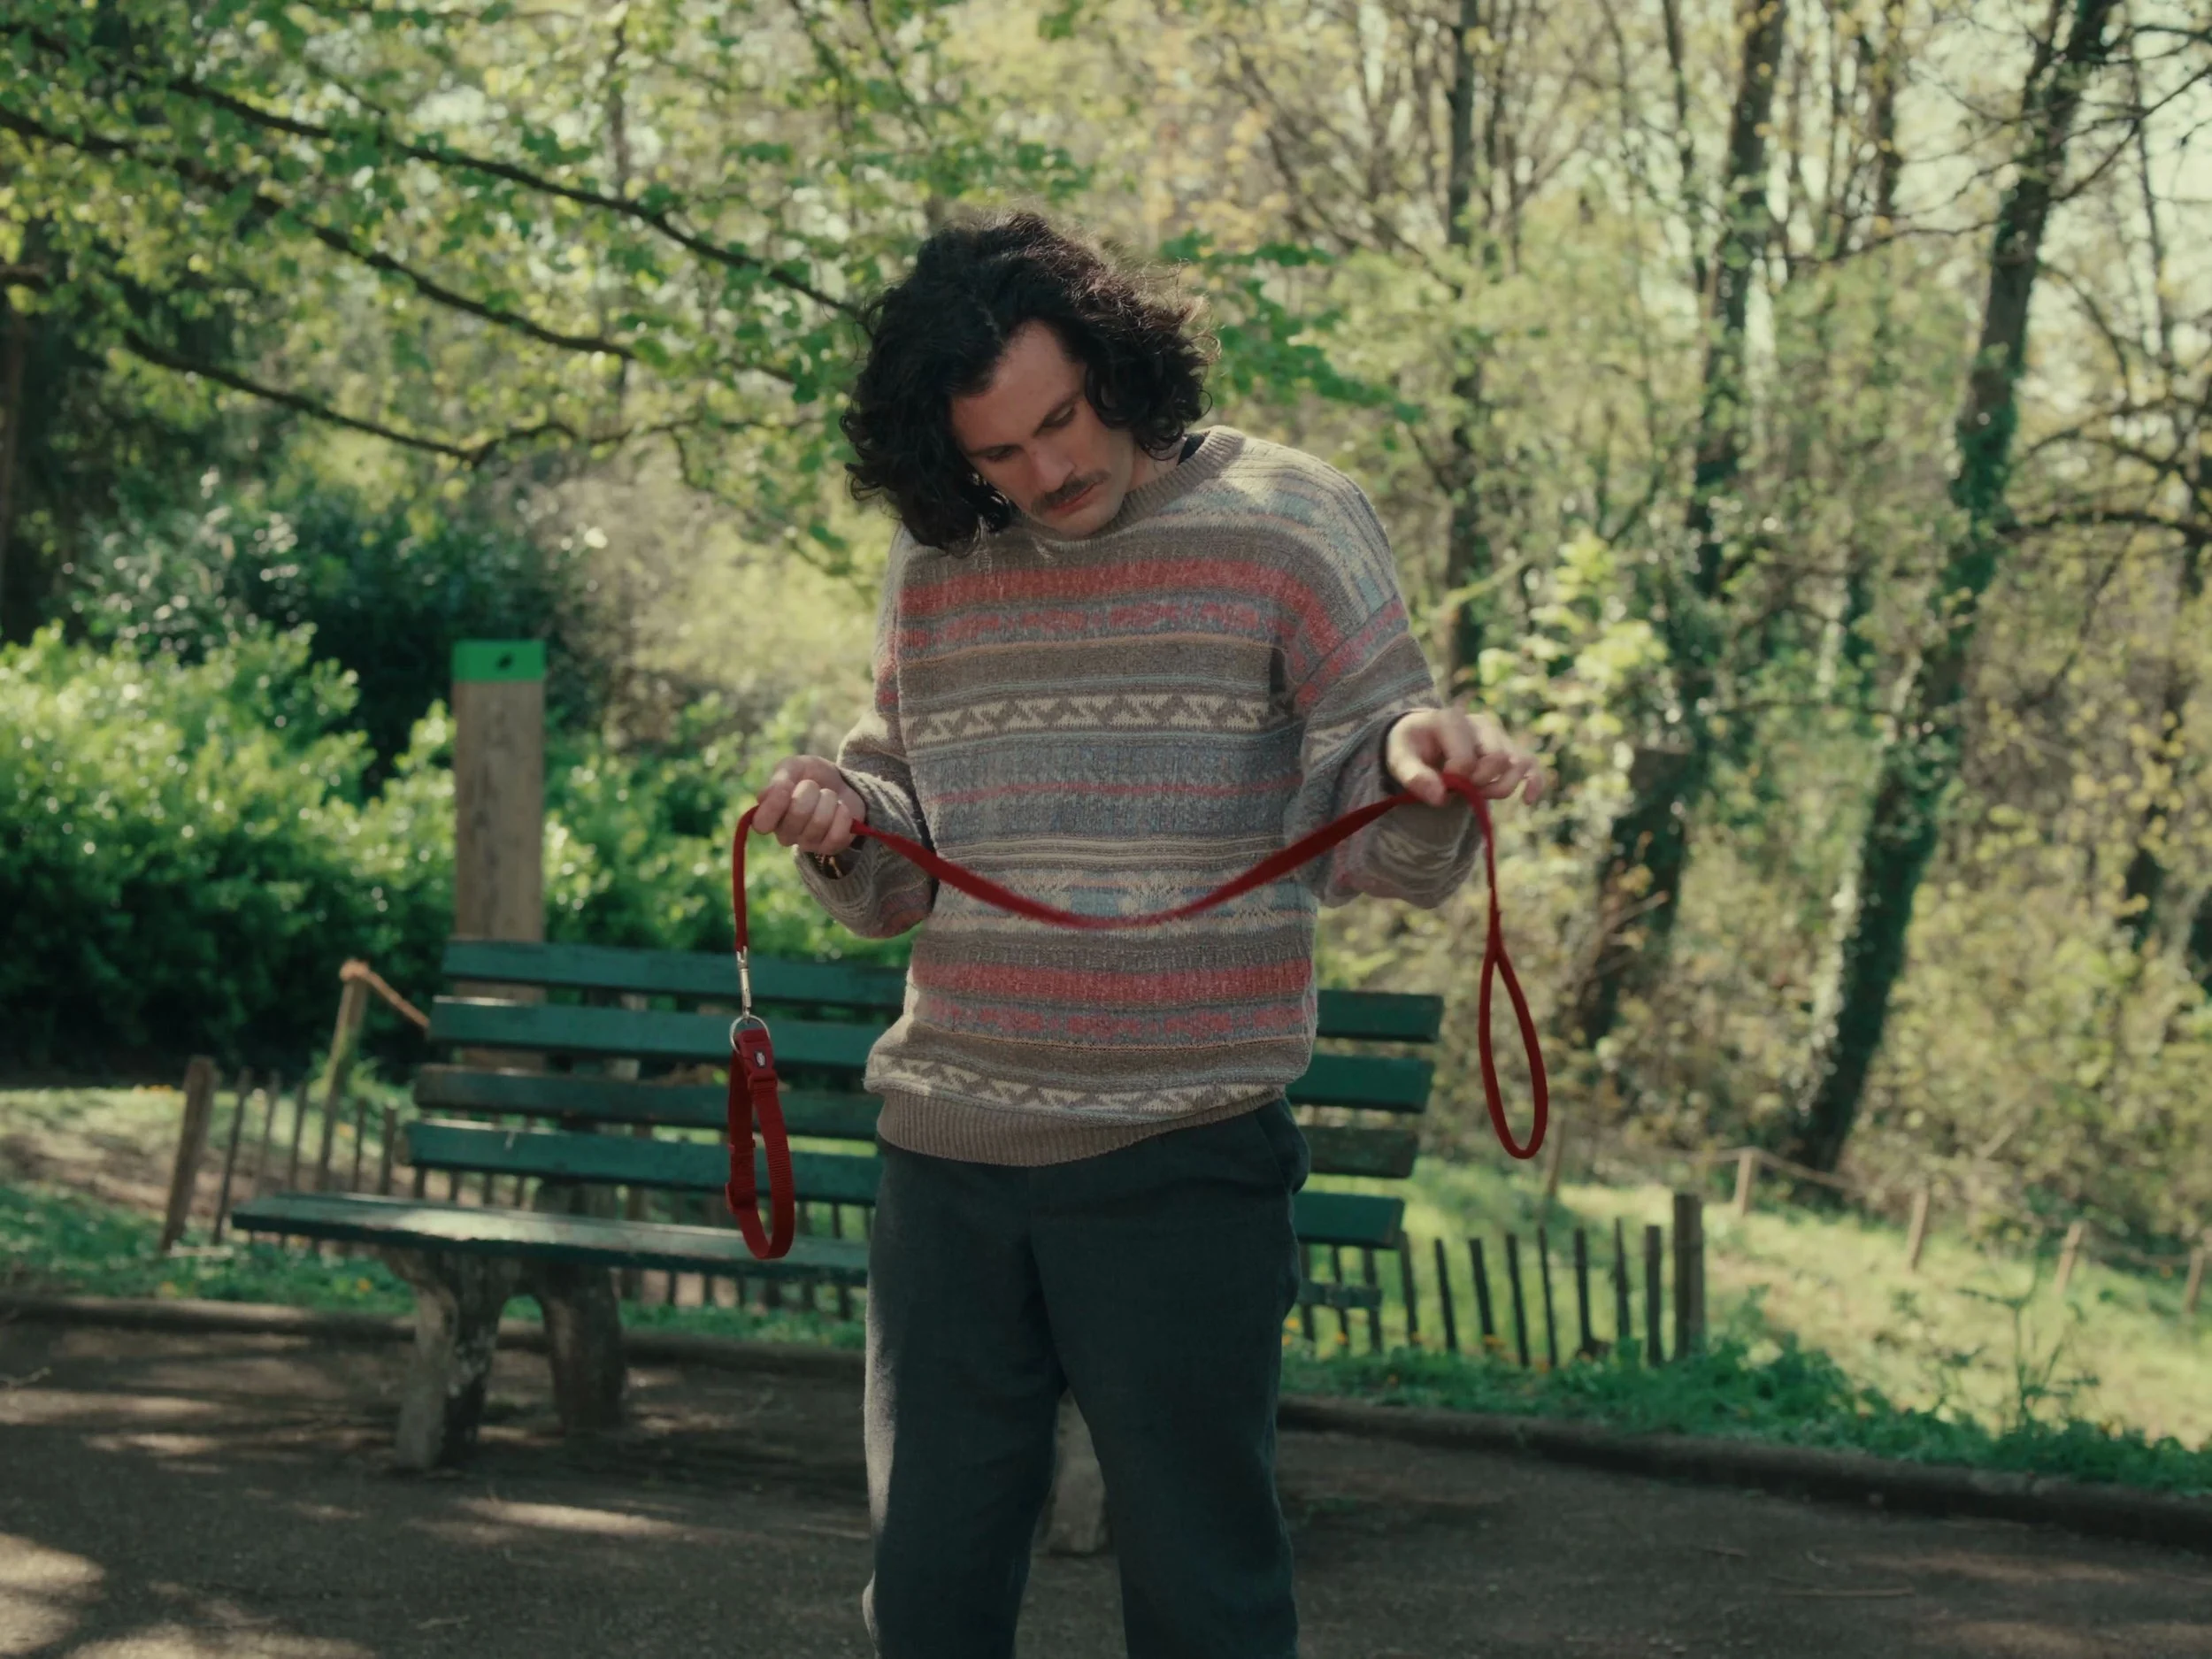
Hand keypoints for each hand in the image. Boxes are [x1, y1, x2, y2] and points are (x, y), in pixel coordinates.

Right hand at [753, 756, 867, 855]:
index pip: (761, 824)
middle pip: (798, 815)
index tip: (785, 787)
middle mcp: (785, 834)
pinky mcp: (830, 847)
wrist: (841, 782)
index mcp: (769, 815)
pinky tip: (840, 809)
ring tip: (827, 796)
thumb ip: (779, 779)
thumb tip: (767, 796)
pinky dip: (843, 815)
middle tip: (814, 786)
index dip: (774, 806)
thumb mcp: (793, 766)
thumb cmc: (810, 775)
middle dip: (811, 791)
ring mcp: (807, 843)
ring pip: (820, 822)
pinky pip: (837, 835)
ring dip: (829, 800)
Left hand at [1385, 706, 1544, 808]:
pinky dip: (1533, 782)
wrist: (1418, 737)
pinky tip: (1528, 800)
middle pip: (1498, 759)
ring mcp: (1497, 735)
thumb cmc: (1409, 747)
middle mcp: (1480, 723)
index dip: (1454, 781)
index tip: (1440, 784)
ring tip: (1481, 794)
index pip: (1465, 759)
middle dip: (1481, 784)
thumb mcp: (1398, 758)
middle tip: (1460, 791)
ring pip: (1518, 762)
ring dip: (1503, 787)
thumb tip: (1440, 797)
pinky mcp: (1507, 747)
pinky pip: (1531, 763)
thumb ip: (1413, 776)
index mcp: (1451, 720)